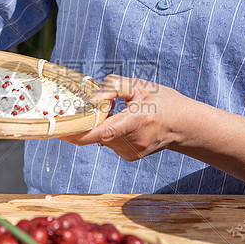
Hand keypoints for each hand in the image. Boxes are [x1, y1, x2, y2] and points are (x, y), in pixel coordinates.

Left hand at [59, 75, 187, 160]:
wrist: (184, 125)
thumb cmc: (162, 101)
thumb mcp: (140, 86)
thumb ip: (113, 87)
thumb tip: (92, 99)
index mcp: (137, 120)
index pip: (104, 131)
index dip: (80, 133)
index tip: (61, 131)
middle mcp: (134, 140)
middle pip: (99, 132)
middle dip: (93, 120)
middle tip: (104, 106)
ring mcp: (132, 152)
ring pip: (103, 138)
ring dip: (104, 125)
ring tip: (124, 114)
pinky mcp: (130, 157)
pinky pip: (110, 142)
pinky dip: (111, 132)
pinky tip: (127, 124)